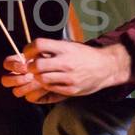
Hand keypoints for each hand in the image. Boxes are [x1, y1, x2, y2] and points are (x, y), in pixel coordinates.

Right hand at [0, 51, 66, 104]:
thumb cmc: (65, 56)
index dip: (13, 65)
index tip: (25, 65)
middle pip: (5, 80)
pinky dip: (38, 93)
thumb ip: (38, 51)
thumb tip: (29, 60)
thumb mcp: (53, 48)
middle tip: (29, 76)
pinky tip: (48, 87)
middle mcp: (22, 75)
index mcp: (22, 61)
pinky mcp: (36, 96)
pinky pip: (30, 97)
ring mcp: (28, 87)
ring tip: (39, 81)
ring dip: (27, 86)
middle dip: (16, 78)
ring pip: (17, 91)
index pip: (7, 63)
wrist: (79, 69)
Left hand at [10, 38, 130, 98]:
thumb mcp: (70, 45)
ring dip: (38, 77)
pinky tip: (51, 81)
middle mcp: (66, 62)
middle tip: (32, 67)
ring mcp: (69, 77)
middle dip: (30, 67)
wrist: (106, 67)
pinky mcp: (71, 89)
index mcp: (65, 48)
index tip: (28, 54)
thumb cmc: (85, 55)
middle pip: (37, 65)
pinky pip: (51, 88)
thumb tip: (32, 50)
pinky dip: (47, 85)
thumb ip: (53, 48)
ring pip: (42, 79)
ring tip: (41, 75)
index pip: (39, 45)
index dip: (29, 49)